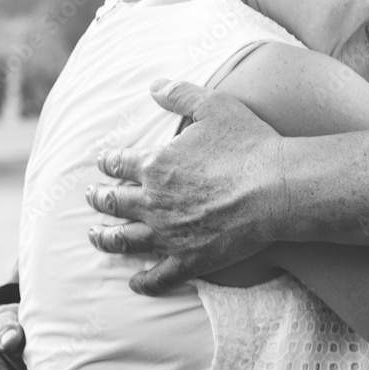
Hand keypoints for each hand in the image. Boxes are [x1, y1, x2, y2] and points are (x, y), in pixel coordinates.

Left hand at [85, 79, 280, 295]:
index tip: (103, 165)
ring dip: (107, 239)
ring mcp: (169, 234)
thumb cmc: (249, 145)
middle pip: (115, 203)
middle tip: (92, 199)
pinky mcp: (190, 260)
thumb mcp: (214, 106)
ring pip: (126, 240)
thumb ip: (181, 94)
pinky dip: (143, 281)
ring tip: (96, 237)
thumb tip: (154, 86)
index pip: (119, 164)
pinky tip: (134, 282)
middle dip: (100, 200)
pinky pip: (158, 276)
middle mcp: (154, 202)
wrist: (276, 188)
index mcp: (156, 165)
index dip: (108, 163)